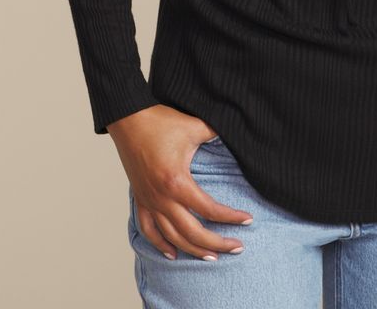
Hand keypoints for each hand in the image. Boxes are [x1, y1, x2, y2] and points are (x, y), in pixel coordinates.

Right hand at [107, 104, 252, 259]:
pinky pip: (148, 230)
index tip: (248, 220)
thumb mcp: (195, 126)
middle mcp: (162, 198)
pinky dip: (160, 245)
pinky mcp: (140, 199)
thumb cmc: (161, 121)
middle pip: (193, 232)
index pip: (210, 209)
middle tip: (237, 248)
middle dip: (217, 243)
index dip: (231, 217)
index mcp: (178, 182)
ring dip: (192, 250)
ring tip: (212, 257)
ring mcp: (149, 201)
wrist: (128, 119)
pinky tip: (173, 254)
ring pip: (172, 237)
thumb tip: (237, 133)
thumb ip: (218, 133)